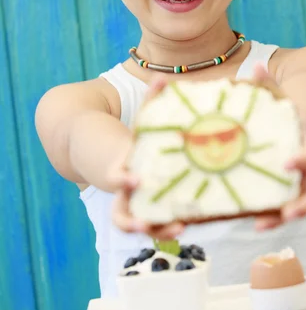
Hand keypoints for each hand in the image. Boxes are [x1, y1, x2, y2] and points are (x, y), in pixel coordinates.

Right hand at [111, 74, 184, 239]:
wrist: (113, 158)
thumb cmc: (135, 140)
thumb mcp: (141, 122)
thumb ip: (150, 102)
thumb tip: (162, 78)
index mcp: (120, 169)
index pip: (118, 176)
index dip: (124, 179)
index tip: (136, 178)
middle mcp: (124, 194)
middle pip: (119, 214)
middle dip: (131, 221)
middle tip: (145, 223)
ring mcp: (135, 207)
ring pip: (138, 226)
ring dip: (156, 232)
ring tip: (178, 230)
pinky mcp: (151, 213)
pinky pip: (158, 226)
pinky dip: (169, 228)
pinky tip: (188, 224)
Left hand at [252, 63, 305, 230]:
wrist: (297, 120)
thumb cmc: (285, 108)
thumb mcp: (279, 95)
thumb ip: (269, 84)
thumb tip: (257, 67)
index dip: (305, 158)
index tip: (289, 162)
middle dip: (301, 205)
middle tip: (286, 214)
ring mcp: (296, 183)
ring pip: (296, 206)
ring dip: (280, 219)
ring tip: (260, 226)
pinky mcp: (280, 190)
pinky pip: (276, 207)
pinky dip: (265, 216)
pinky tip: (245, 219)